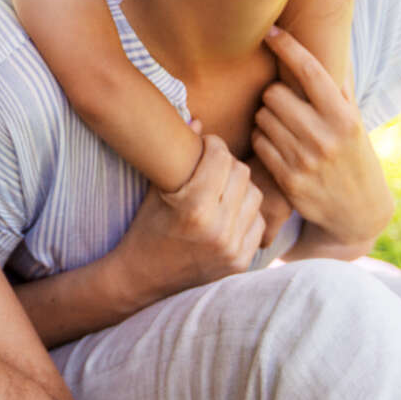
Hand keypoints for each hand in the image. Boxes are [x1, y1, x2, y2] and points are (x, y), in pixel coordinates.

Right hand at [115, 135, 264, 301]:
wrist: (142, 279)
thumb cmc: (144, 229)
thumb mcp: (156, 191)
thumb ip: (180, 156)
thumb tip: (199, 120)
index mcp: (194, 208)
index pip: (221, 158)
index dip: (214, 144)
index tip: (206, 143)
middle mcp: (218, 228)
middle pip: (242, 174)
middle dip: (228, 162)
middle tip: (214, 162)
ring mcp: (232, 248)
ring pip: (255, 196)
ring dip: (241, 186)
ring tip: (222, 186)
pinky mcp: (241, 261)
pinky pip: (258, 222)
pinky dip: (246, 212)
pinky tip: (228, 210)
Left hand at [255, 26, 393, 247]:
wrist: (359, 212)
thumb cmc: (353, 156)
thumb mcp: (354, 123)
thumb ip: (339, 89)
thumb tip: (330, 43)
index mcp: (344, 117)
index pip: (311, 71)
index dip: (288, 46)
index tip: (271, 31)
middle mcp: (326, 136)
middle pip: (273, 94)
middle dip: (275, 97)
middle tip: (286, 107)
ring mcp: (305, 159)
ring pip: (262, 117)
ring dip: (266, 118)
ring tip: (285, 129)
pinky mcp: (288, 179)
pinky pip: (258, 143)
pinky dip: (262, 140)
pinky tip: (278, 146)